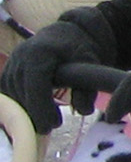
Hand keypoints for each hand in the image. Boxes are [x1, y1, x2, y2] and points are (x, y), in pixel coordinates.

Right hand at [0, 14, 106, 135]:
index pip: (34, 85)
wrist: (66, 35)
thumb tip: (84, 111)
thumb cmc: (79, 49)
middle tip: (52, 126)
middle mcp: (19, 58)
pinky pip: (8, 95)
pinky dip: (20, 105)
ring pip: (12, 97)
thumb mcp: (90, 65)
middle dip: (35, 114)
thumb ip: (87, 87)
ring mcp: (10, 65)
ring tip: (46, 120)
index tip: (52, 125)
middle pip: (21, 94)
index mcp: (39, 53)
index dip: (41, 108)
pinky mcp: (6, 73)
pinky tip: (35, 112)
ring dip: (27, 111)